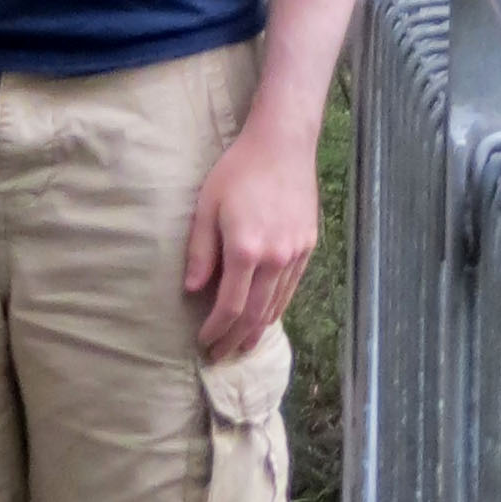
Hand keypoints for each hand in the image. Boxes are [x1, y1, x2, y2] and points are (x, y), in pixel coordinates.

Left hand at [184, 113, 318, 357]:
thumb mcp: (207, 204)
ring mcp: (295, 255)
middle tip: (221, 357)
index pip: (230, 306)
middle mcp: (274, 259)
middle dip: (236, 341)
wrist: (283, 144)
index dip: (216, 329)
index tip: (204, 342)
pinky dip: (276, 310)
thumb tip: (193, 289)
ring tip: (242, 347)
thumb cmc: (238, 170)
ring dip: (258, 332)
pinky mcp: (308, 248)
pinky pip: (291, 289)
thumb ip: (201, 250)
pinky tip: (266, 318)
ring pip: (276, 307)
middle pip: (255, 316)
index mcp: (246, 249)